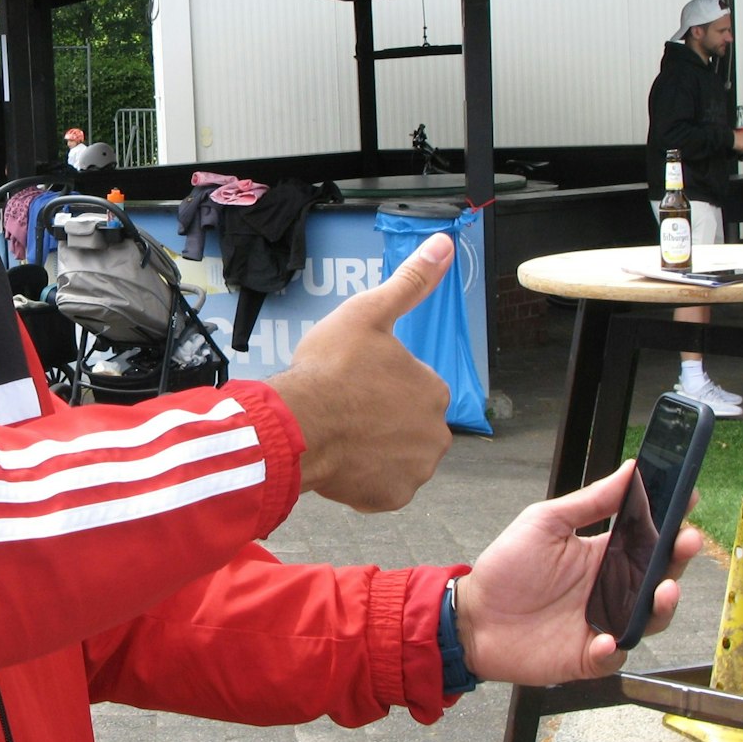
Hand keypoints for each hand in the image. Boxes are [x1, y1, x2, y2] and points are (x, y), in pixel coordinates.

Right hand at [268, 233, 454, 512]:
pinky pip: (382, 486)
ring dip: (375, 448)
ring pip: (397, 455)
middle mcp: (436, 432)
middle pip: (408, 424)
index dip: (381, 382)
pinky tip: (341, 460)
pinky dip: (365, 477)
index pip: (414, 386)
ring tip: (340, 433)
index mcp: (434, 389)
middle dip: (382, 419)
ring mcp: (415, 469)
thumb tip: (445, 244)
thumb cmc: (330, 368)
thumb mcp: (368, 313)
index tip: (354, 380)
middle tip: (345, 408)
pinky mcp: (391, 497)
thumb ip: (410, 283)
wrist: (297, 425)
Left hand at [458, 461, 701, 683]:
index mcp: (604, 555)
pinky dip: (614, 650)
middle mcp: (611, 590)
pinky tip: (607, 639)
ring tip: (663, 590)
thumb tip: (630, 470)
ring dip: (661, 606)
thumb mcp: (546, 522)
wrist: (474, 617)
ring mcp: (604, 624)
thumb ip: (590, 501)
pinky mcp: (589, 656)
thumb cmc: (507, 569)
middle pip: (658, 577)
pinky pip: (613, 656)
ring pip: (648, 619)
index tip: (687, 500)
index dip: (671, 521)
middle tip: (686, 541)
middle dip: (678, 560)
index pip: (648, 538)